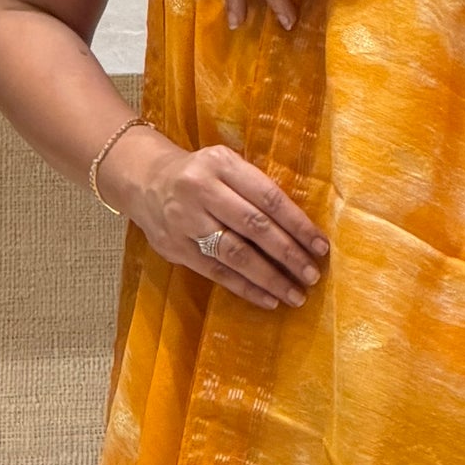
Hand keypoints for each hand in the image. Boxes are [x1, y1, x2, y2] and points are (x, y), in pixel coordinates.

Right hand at [99, 128, 328, 312]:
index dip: (298, 224)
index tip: (321, 246)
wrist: (144, 180)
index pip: (268, 197)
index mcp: (221, 164)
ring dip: (269, 278)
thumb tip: (301, 228)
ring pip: (235, 254)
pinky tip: (267, 299)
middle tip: (312, 275)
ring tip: (294, 294)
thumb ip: (255, 187)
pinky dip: (245, 288)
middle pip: (253, 226)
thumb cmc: (200, 174)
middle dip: (288, 254)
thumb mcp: (225, 165)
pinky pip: (215, 272)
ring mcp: (185, 221)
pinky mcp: (175, 247)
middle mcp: (201, 190)